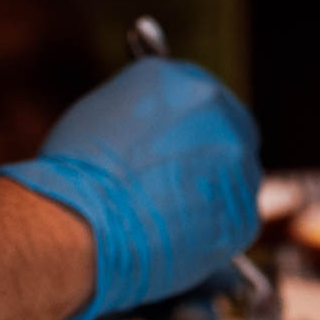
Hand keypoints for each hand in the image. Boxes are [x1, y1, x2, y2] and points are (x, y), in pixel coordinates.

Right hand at [0, 59, 259, 319]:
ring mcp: (237, 162)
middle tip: (185, 189)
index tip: (185, 152)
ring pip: (239, 181)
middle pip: (233, 135)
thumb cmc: (76, 176)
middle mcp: (217, 111)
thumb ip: (146, 118)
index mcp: (180, 80)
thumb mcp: (104, 117)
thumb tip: (159, 133)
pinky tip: (182, 239)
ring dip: (215, 198)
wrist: (82, 223)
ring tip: (173, 220)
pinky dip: (216, 232)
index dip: (194, 130)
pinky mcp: (243, 213)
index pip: (205, 101)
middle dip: (214, 161)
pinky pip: (237, 221)